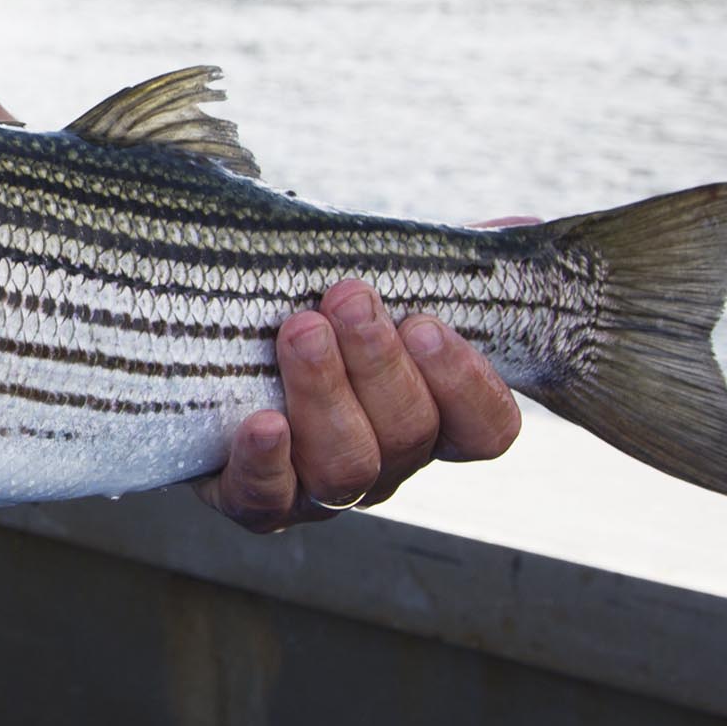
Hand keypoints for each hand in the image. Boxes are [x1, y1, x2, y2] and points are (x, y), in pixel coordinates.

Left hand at [196, 277, 521, 533]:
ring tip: (301, 330)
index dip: (468, 383)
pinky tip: (262, 422)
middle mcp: (384, 462)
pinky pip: (266, 499)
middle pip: (408, 436)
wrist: (208, 350)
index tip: (428, 324)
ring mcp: (319, 490)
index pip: (485, 427)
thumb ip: (442, 263)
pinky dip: (266, 463)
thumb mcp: (377, 281)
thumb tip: (518, 226)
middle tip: (349, 297)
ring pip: (346, 465)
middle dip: (379, 362)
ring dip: (326, 392)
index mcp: (429, 416)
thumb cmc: (310, 309)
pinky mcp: (252, 499)